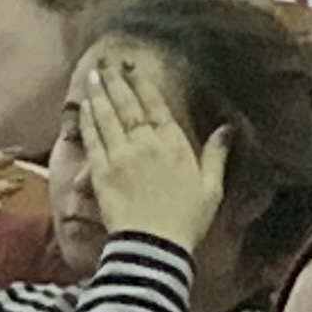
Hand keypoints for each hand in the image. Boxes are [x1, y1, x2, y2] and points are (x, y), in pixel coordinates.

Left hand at [75, 48, 226, 248]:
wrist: (154, 246)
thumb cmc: (186, 221)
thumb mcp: (211, 188)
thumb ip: (216, 155)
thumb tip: (227, 129)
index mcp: (174, 145)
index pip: (155, 106)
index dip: (142, 84)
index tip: (132, 68)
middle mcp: (146, 144)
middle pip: (128, 105)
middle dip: (116, 82)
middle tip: (106, 64)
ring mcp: (121, 155)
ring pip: (108, 116)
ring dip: (99, 94)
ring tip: (93, 76)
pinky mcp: (101, 171)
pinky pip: (93, 138)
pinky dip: (88, 119)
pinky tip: (84, 107)